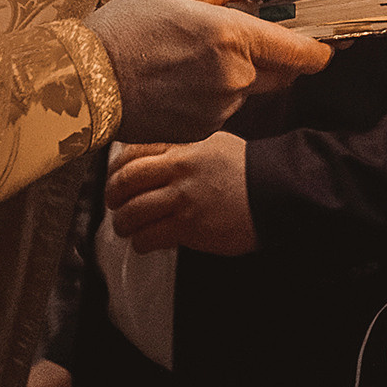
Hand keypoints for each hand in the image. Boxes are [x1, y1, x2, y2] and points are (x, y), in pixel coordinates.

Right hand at [85, 0, 330, 143]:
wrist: (84, 82)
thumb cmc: (126, 29)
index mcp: (234, 38)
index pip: (304, 53)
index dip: (322, 49)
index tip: (327, 42)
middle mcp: (235, 77)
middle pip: (282, 73)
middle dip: (278, 56)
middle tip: (249, 37)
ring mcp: (220, 108)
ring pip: (251, 90)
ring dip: (240, 74)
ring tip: (195, 56)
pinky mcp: (203, 129)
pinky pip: (225, 108)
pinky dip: (215, 94)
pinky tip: (181, 79)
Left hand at [106, 132, 255, 254]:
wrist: (274, 193)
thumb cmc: (247, 168)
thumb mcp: (212, 143)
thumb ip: (181, 146)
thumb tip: (155, 155)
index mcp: (182, 146)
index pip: (132, 153)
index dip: (116, 168)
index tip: (116, 177)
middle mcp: (178, 170)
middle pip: (126, 181)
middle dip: (113, 195)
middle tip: (115, 203)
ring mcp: (183, 199)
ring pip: (132, 212)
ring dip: (123, 223)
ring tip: (126, 227)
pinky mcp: (189, 227)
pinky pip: (150, 236)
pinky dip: (141, 242)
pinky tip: (145, 242)